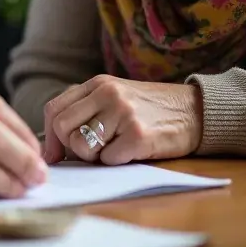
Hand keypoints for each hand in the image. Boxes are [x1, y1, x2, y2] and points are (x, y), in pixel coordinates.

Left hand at [42, 75, 202, 165]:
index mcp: (97, 84)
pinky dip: (117, 162)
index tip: (56, 154)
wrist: (194, 111)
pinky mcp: (138, 136)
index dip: (50, 136)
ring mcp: (123, 113)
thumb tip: (52, 150)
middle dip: (71, 149)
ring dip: (95, 157)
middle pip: (63, 128)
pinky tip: (132, 152)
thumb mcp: (114, 97)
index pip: (54, 109)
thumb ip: (85, 111)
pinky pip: (109, 160)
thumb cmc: (149, 109)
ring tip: (115, 148)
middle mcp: (107, 93)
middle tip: (91, 153)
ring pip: (82, 147)